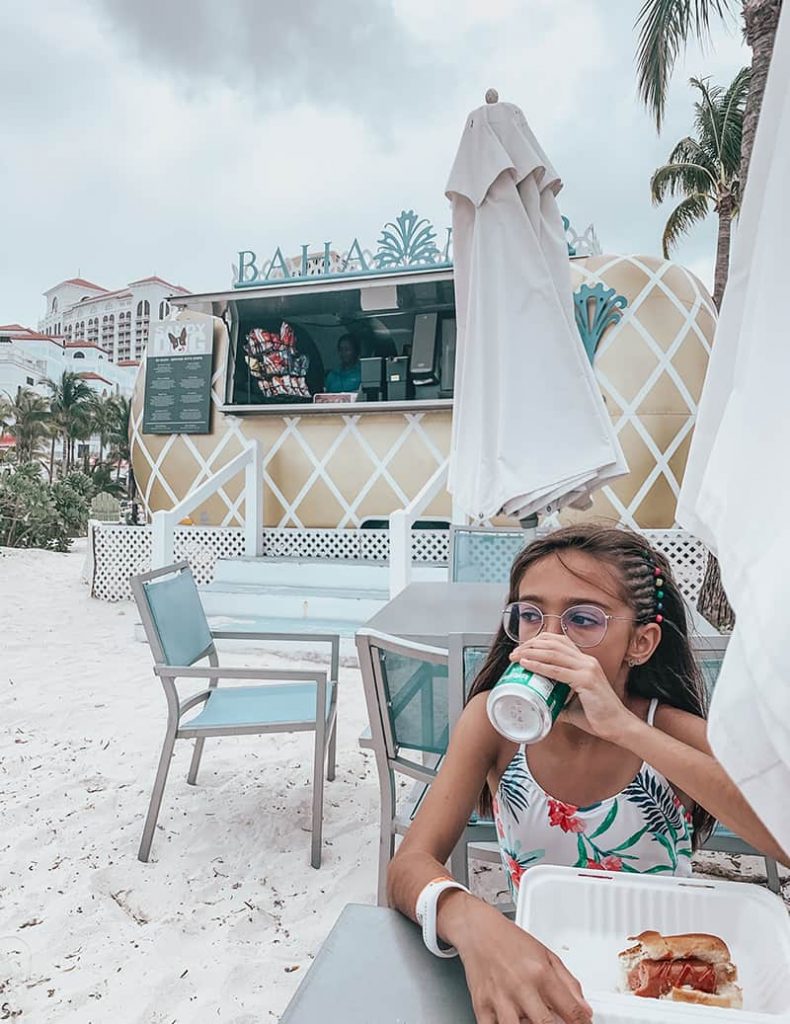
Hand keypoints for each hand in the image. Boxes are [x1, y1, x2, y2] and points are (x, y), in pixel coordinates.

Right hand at [451, 896, 591, 1023]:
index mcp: (541, 973)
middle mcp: (521, 986)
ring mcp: (500, 998)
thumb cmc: (510, 940)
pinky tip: (512, 1020)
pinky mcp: (481, 1006)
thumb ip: (569, 983)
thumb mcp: (546, 955)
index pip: (571, 1010)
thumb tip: (585, 1010)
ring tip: (531, 1019)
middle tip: (558, 1023)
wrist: (478, 929)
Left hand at [510, 634, 631, 741]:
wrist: (618, 727)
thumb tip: (539, 704)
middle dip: (530, 645)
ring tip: (516, 656)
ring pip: (553, 653)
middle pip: (553, 643)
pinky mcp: (586, 680)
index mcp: (585, 662)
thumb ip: (557, 700)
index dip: (539, 641)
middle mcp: (586, 661)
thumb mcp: (572, 703)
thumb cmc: (598, 716)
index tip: (523, 648)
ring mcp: (587, 669)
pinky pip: (557, 670)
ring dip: (530, 653)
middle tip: (514, 653)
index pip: (559, 641)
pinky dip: (539, 666)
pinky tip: (527, 665)